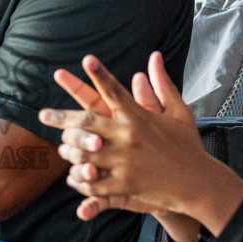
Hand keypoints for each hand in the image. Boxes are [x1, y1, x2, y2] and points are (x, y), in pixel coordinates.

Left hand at [39, 53, 224, 223]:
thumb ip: (161, 84)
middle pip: (86, 121)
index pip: (115, 90)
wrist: (199, 183)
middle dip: (61, 118)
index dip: (99, 73)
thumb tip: (154, 57)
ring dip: (69, 149)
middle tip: (43, 115)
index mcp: (138, 116)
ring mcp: (124, 161)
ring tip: (60, 148)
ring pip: (83, 152)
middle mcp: (128, 136)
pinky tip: (73, 176)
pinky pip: (93, 181)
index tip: (86, 59)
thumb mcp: (179, 112)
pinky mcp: (124, 184)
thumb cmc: (188, 145)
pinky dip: (81, 179)